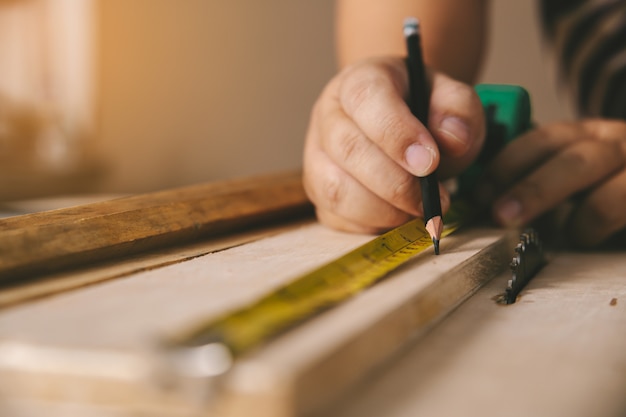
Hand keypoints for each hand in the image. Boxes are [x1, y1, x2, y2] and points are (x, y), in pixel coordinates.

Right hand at [303, 56, 484, 233]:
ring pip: (335, 189)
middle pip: (347, 149)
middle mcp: (329, 115)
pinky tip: (398, 216)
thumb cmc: (426, 111)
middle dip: (396, 183)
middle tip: (434, 199)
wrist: (405, 126)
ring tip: (418, 211)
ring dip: (383, 210)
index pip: (366, 100)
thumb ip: (459, 111)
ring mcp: (316, 155)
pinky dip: (371, 225)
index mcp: (360, 80)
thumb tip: (452, 139)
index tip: (430, 163)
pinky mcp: (318, 190)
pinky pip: (335, 216)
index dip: (397, 134)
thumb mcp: (453, 100)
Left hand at [484, 119, 625, 246]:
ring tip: (562, 236)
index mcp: (587, 136)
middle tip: (501, 215)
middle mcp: (617, 144)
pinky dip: (601, 228)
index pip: (543, 138)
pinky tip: (587, 240)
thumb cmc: (607, 189)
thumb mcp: (571, 178)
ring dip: (577, 218)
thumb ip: (536, 179)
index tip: (478, 194)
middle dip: (533, 188)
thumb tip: (484, 202)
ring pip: (611, 192)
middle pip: (575, 157)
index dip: (506, 164)